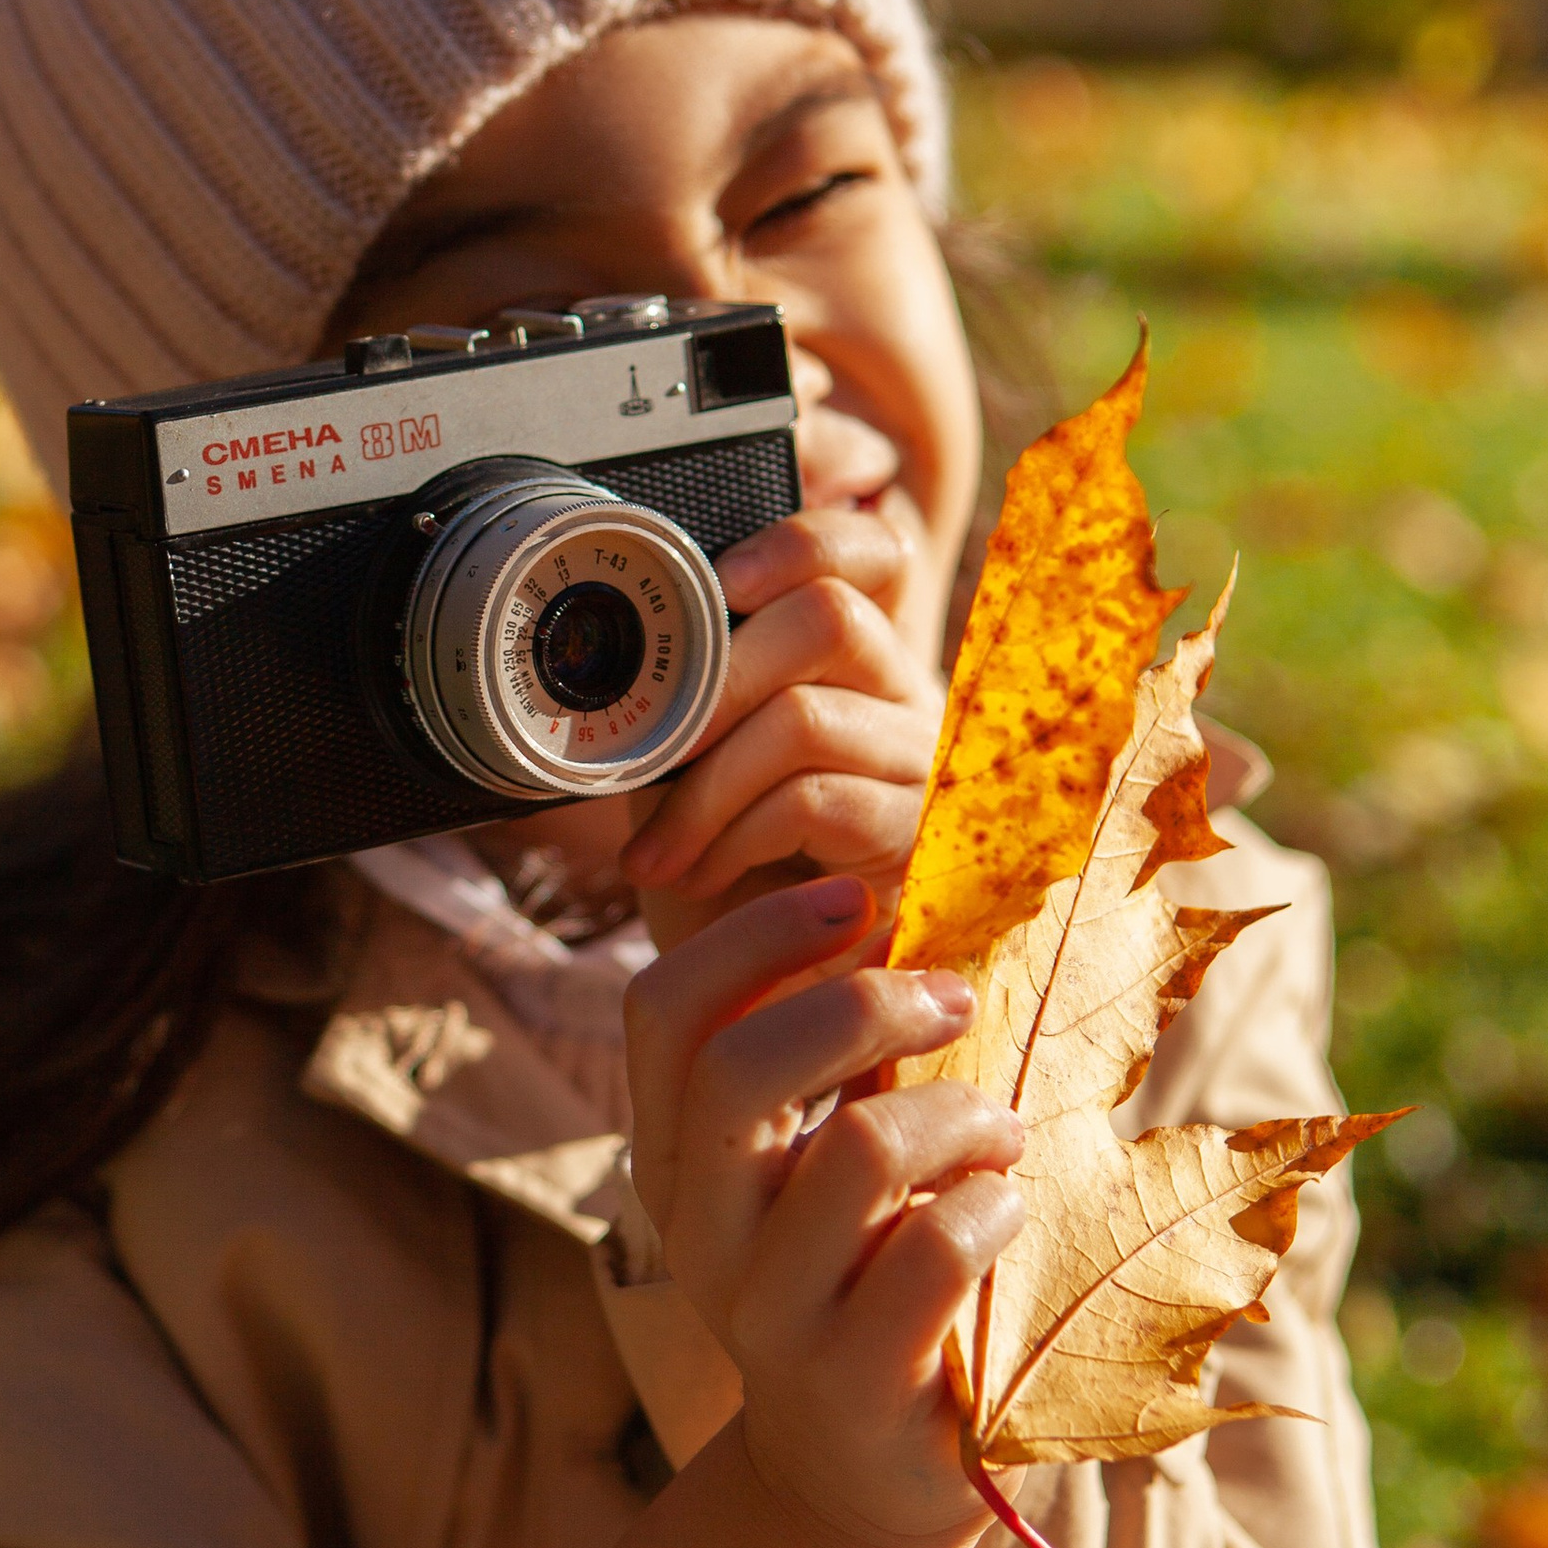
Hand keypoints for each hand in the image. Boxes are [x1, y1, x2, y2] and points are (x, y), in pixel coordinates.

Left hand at [621, 506, 941, 937]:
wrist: (754, 1007)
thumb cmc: (720, 883)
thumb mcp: (690, 772)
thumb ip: (684, 699)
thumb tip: (621, 642)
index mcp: (858, 665)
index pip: (873, 550)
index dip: (799, 541)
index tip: (718, 584)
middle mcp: (910, 700)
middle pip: (832, 612)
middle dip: (716, 674)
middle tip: (650, 745)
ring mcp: (925, 770)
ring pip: (805, 715)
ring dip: (705, 783)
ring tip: (655, 846)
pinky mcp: (921, 845)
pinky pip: (816, 798)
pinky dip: (735, 834)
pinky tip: (700, 873)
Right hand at [624, 876, 1023, 1547]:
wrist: (865, 1470)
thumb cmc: (863, 1270)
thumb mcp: (815, 1160)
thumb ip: (829, 1057)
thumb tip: (902, 893)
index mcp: (671, 1155)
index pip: (664, 1008)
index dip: (760, 935)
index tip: (859, 903)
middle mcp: (696, 1231)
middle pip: (742, 1065)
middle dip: (868, 1002)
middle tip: (955, 998)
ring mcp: (767, 1314)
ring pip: (860, 1147)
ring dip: (962, 1113)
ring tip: (1000, 1132)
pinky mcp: (854, 1381)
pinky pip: (938, 1246)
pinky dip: (997, 1202)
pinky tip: (1007, 1211)